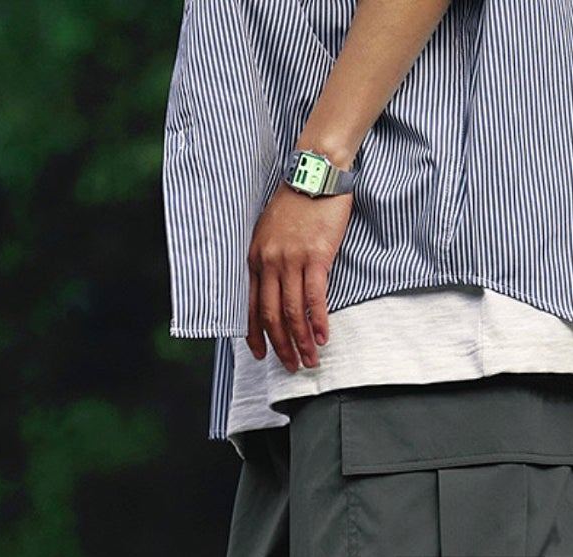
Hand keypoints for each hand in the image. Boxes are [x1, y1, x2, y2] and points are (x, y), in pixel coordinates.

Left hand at [246, 184, 353, 371]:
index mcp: (255, 257)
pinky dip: (318, 322)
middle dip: (280, 345)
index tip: (259, 354)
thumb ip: (269, 259)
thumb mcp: (270, 231)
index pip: (250, 305)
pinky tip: (322, 338)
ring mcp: (291, 259)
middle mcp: (268, 261)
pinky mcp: (315, 256)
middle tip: (291, 366)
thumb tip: (275, 289)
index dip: (254, 334)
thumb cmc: (297, 202)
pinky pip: (314, 298)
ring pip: (293, 312)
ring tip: (311, 360)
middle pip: (271, 314)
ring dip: (301, 341)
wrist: (315, 173)